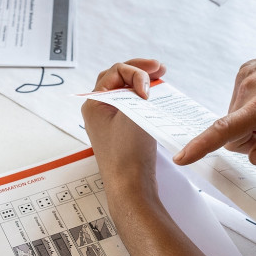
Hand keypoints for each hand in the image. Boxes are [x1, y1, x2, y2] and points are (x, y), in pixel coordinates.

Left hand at [82, 60, 165, 201]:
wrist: (130, 187)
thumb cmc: (127, 154)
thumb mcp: (131, 112)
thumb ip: (137, 90)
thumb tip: (145, 82)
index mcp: (94, 103)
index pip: (116, 71)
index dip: (136, 72)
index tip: (149, 88)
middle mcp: (98, 111)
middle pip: (117, 78)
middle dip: (139, 70)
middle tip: (160, 69)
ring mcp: (109, 123)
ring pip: (125, 93)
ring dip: (142, 84)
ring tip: (161, 80)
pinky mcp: (121, 133)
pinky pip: (131, 108)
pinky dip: (143, 100)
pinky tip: (157, 101)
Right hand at [173, 28, 255, 165]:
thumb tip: (253, 156)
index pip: (225, 130)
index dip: (202, 146)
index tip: (182, 157)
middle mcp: (249, 87)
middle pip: (232, 131)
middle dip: (250, 138)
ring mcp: (246, 76)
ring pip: (236, 117)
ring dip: (254, 122)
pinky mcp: (247, 69)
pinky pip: (241, 101)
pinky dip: (254, 107)